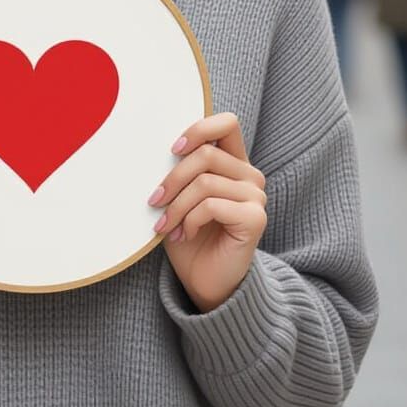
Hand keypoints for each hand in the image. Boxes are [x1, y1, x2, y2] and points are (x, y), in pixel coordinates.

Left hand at [148, 113, 266, 312]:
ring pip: (205, 182)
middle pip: (206, 153)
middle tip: (154, 202)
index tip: (172, 150)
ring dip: (177, 206)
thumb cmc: (189, 237)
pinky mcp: (255, 218)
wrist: (206, 283)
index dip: (199, 129)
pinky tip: (186, 234)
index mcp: (234, 164)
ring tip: (166, 225)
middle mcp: (250, 176)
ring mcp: (256, 197)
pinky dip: (190, 220)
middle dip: (172, 179)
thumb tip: (150, 148)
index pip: (227, 123)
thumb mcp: (179, 198)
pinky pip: (212, 205)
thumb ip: (179, 170)